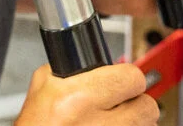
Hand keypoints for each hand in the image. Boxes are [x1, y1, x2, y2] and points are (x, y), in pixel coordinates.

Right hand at [15, 64, 158, 124]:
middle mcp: (97, 125)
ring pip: (146, 125)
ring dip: (134, 121)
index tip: (121, 80)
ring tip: (113, 120)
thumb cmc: (35, 124)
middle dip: (135, 102)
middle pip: (148, 106)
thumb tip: (102, 62)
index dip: (127, 77)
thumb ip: (74, 69)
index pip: (132, 78)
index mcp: (78, 99)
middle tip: (119, 102)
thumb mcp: (43, 85)